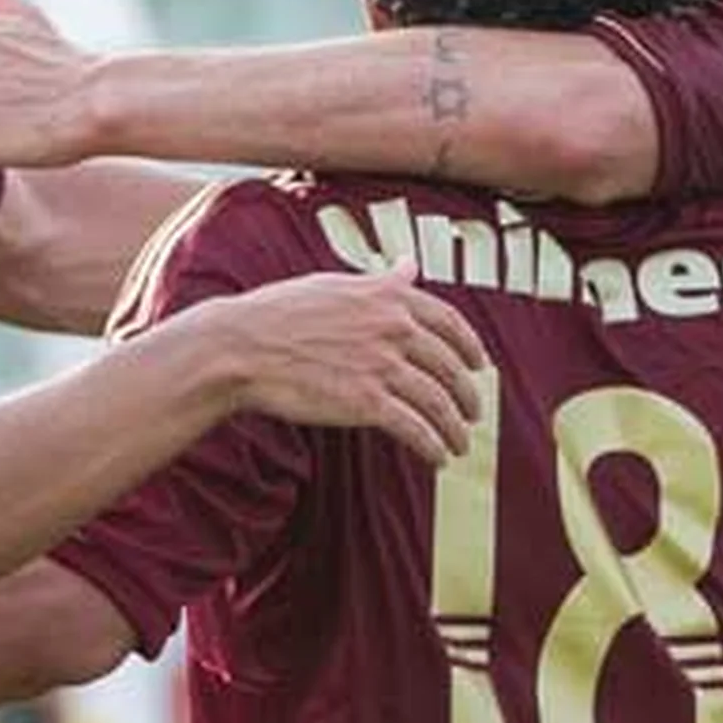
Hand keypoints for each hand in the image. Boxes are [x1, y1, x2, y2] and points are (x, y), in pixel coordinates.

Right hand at [179, 266, 484, 462]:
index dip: (471, 347)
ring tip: (460, 444)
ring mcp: (381, 366)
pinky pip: (414, 428)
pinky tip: (439, 457)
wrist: (243, 347)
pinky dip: (432, 446)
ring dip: (455, 428)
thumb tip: (410, 265)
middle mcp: (393, 328)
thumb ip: (381, 281)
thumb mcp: (336, 283)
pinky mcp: (366, 402)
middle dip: (468, 395)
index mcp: (389, 298)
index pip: (450, 322)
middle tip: (473, 413)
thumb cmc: (281, 313)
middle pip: (449, 367)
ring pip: (438, 402)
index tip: (480, 366)